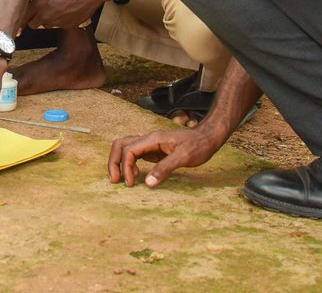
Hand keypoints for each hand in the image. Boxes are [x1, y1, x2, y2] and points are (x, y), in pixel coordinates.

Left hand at [25, 0, 106, 28]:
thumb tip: (35, 3)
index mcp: (39, 4)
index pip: (24, 17)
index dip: (21, 21)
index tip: (18, 26)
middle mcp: (47, 16)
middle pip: (33, 25)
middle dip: (34, 19)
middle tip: (39, 13)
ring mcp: (58, 23)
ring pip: (47, 25)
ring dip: (49, 19)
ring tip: (58, 7)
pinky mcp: (69, 26)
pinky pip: (61, 25)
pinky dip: (62, 20)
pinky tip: (68, 9)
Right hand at [107, 127, 227, 187]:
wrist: (207, 138)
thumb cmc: (198, 146)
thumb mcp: (184, 157)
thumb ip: (165, 168)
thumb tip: (148, 183)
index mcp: (152, 139)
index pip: (129, 149)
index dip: (126, 167)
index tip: (132, 183)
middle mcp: (148, 139)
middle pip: (120, 145)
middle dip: (114, 162)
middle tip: (115, 181)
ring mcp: (150, 144)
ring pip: (125, 148)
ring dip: (119, 162)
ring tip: (122, 179)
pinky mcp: (153, 149)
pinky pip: (134, 154)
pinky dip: (130, 164)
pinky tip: (137, 175)